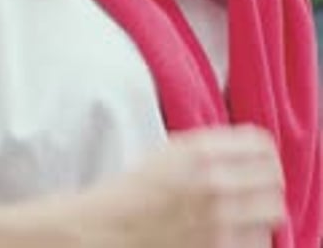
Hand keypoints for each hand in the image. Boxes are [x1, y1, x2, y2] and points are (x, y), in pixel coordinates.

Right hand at [89, 124, 284, 247]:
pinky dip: (252, 236)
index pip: (262, 144)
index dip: (263, 152)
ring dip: (263, 209)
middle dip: (268, 180)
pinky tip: (235, 232)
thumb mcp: (171, 152)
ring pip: (273, 210)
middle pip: (274, 177)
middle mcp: (214, 181)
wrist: (108, 230)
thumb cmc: (135, 190)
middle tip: (257, 186)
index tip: (260, 160)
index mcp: (200, 150)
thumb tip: (248, 150)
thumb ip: (210, 148)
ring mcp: (219, 219)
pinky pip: (259, 241)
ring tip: (248, 211)